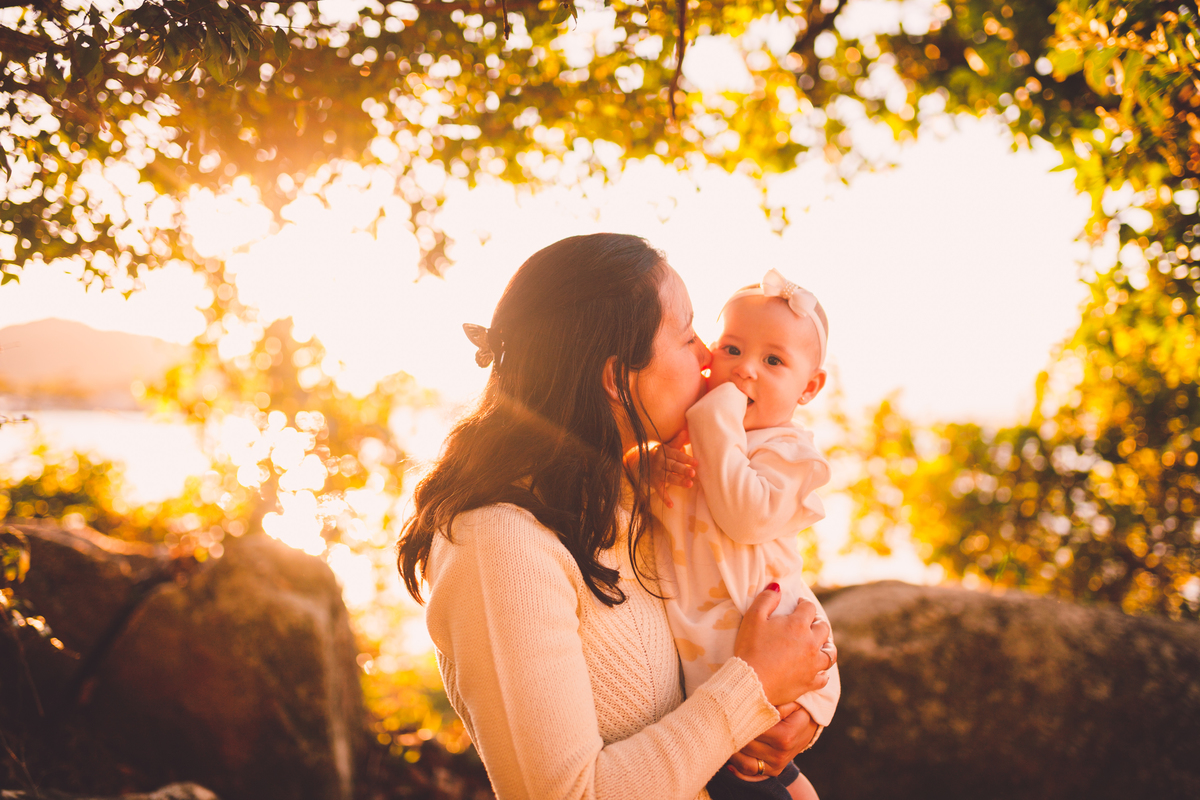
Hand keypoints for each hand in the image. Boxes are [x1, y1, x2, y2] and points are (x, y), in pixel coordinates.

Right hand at [631, 430, 696, 507]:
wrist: (641, 460)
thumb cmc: (662, 453)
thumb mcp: (668, 446)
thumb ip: (677, 441)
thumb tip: (685, 430)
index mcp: (665, 451)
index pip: (676, 455)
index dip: (686, 458)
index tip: (696, 462)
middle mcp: (660, 462)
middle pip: (673, 466)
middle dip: (683, 470)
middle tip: (693, 473)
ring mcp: (656, 472)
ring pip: (668, 477)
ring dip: (679, 481)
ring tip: (690, 484)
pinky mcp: (654, 482)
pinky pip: (659, 491)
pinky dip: (665, 498)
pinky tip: (671, 505)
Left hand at [726, 703, 817, 778]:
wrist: (808, 727)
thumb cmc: (797, 710)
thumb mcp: (792, 702)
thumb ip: (776, 701)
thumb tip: (756, 698)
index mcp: (785, 736)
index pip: (754, 729)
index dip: (739, 720)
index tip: (727, 710)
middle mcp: (780, 755)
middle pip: (746, 746)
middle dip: (731, 734)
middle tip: (718, 722)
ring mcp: (777, 765)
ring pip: (745, 763)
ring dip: (731, 752)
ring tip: (721, 738)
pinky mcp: (773, 771)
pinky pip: (750, 774)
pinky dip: (736, 767)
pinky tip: (728, 757)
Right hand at [733, 584, 833, 704]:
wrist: (751, 681)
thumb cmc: (750, 647)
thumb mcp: (753, 618)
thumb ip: (766, 599)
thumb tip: (777, 586)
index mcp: (798, 625)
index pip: (809, 607)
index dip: (803, 603)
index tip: (797, 605)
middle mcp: (811, 643)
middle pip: (824, 628)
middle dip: (817, 622)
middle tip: (808, 623)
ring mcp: (813, 664)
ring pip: (830, 653)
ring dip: (826, 646)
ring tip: (818, 644)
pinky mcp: (810, 682)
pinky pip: (824, 676)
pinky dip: (821, 671)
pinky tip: (815, 669)